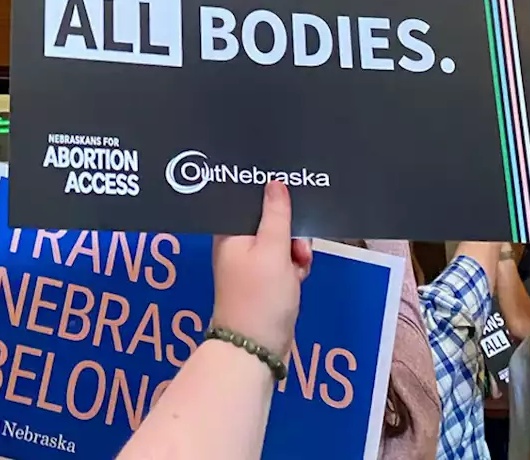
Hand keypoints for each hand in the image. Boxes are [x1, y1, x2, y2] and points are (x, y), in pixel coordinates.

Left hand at [211, 181, 311, 359]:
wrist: (257, 347)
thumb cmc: (261, 296)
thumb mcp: (273, 250)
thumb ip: (276, 214)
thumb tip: (274, 183)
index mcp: (230, 232)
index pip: (249, 200)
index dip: (272, 197)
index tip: (293, 198)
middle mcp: (237, 244)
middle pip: (270, 220)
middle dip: (290, 231)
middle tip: (298, 248)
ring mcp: (250, 263)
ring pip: (281, 242)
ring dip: (295, 251)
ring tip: (300, 266)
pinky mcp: (264, 280)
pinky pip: (284, 262)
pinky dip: (294, 268)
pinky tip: (299, 278)